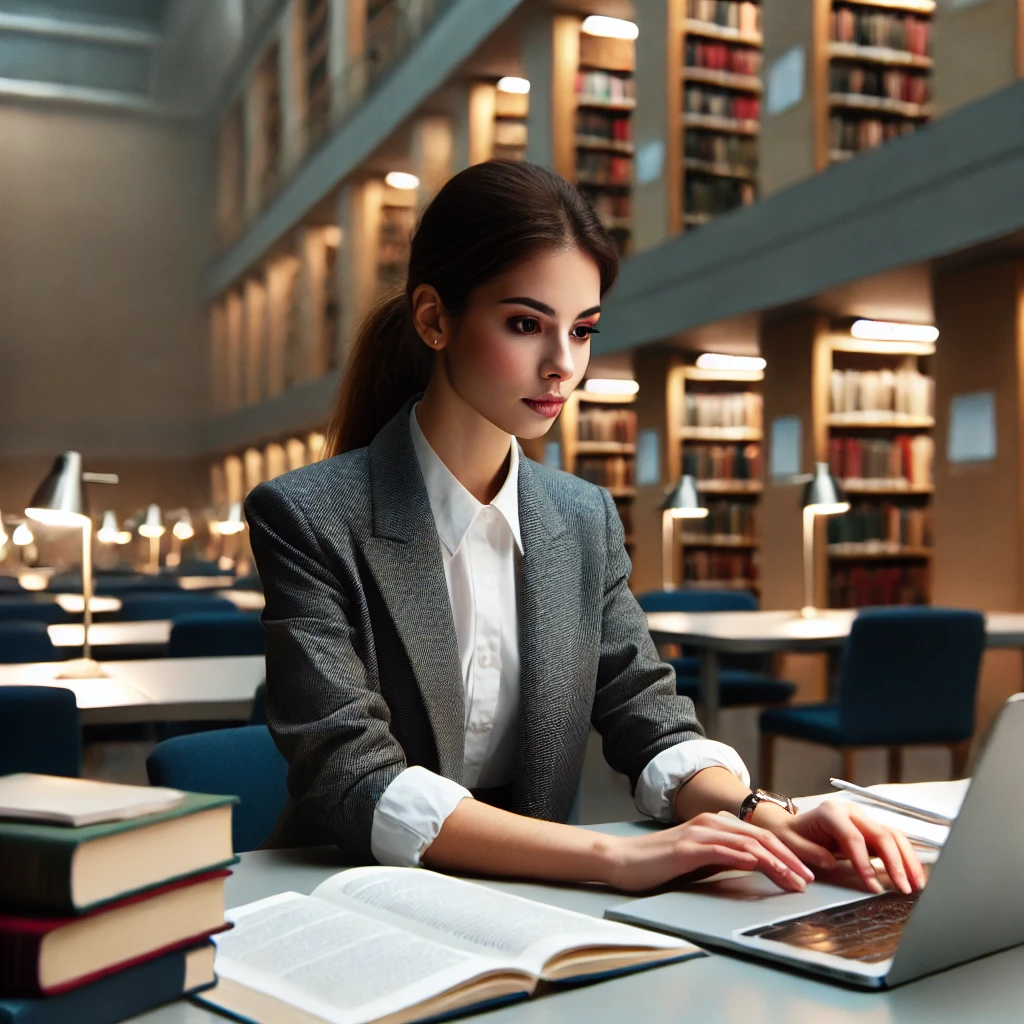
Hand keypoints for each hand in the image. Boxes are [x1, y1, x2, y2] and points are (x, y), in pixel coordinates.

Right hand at [599, 811, 815, 892]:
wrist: (624, 860)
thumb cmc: (661, 863)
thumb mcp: (702, 861)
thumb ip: (727, 859)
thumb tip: (758, 867)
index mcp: (717, 824)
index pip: (762, 838)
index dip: (789, 855)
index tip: (807, 874)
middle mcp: (712, 823)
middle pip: (761, 838)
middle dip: (790, 859)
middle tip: (810, 879)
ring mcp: (699, 833)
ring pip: (747, 844)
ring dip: (775, 863)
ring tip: (793, 880)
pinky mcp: (687, 847)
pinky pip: (721, 850)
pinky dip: (742, 857)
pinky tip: (757, 865)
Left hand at [752, 801, 926, 895]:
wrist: (790, 826)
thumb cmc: (790, 835)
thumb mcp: (792, 844)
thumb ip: (810, 852)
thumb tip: (829, 862)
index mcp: (831, 813)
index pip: (854, 838)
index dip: (865, 863)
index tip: (873, 886)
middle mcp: (851, 811)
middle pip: (881, 834)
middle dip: (896, 863)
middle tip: (905, 889)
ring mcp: (863, 818)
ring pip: (893, 835)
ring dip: (908, 860)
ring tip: (917, 885)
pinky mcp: (870, 829)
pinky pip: (893, 841)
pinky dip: (905, 858)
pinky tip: (913, 876)